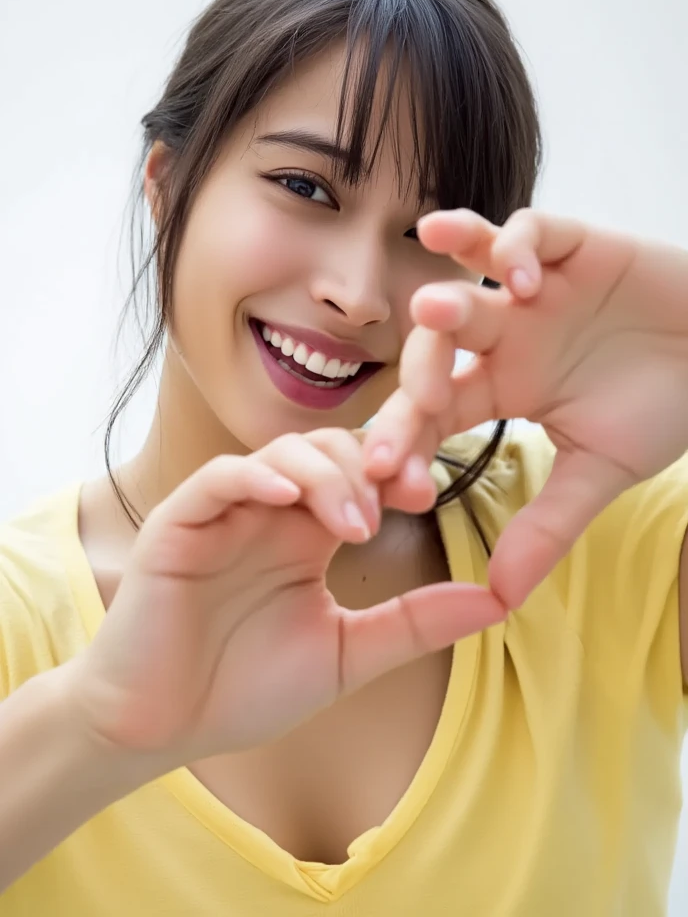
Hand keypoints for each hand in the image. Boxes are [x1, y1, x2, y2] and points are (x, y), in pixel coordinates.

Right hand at [72, 429, 504, 762]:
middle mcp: (270, 512)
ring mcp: (224, 513)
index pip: (360, 474)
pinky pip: (219, 479)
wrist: (163, 729)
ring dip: (325, 474)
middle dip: (370, 464)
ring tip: (354, 523)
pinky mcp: (179, 524)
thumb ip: (416, 623)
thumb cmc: (247, 689)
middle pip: (328, 449)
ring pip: (279, 454)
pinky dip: (254, 478)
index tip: (430, 493)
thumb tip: (500, 601)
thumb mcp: (348, 655)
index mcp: (308, 534)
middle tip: (405, 496)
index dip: (398, 471)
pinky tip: (287, 499)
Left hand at [365, 208, 687, 607]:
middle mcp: (502, 336)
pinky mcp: (571, 243)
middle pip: (435, 346)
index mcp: (498, 388)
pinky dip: (517, 245)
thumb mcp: (601, 471)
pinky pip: (530, 231)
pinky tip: (522, 277)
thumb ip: (547, 525)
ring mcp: (530, 288)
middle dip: (419, 372)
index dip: (405, 441)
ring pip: (467, 277)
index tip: (386, 479)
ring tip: (436, 311)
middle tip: (421, 401)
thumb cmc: (663, 407)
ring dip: (449, 293)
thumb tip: (498, 599)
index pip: (432, 413)